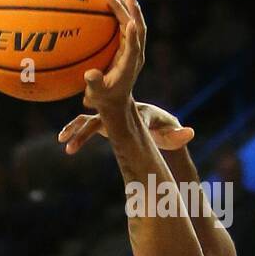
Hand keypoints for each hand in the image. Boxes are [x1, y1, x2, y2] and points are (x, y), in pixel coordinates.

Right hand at [58, 100, 194, 155]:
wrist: (156, 125)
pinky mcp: (104, 124)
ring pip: (87, 120)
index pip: (124, 115)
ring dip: (75, 130)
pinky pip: (86, 125)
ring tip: (64, 143)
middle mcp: (119, 110)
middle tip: (71, 134)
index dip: (111, 118)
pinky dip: (75, 133)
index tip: (98, 119)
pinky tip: (65, 145)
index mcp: (135, 111)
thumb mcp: (172, 132)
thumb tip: (191, 133)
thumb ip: (179, 134)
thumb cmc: (165, 128)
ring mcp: (109, 116)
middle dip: (86, 125)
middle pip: (99, 114)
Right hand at [81, 0, 146, 114]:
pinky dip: (126, 14)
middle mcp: (135, 55)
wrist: (116, 101)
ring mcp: (134, 50)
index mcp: (129, 66)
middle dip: (128, 13)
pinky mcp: (130, 47)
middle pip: (136, 30)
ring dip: (131, 10)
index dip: (131, 36)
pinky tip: (118, 1)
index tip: (128, 23)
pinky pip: (129, 27)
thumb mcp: (97, 94)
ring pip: (135, 26)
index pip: (133, 49)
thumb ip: (94, 84)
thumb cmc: (105, 98)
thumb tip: (90, 74)